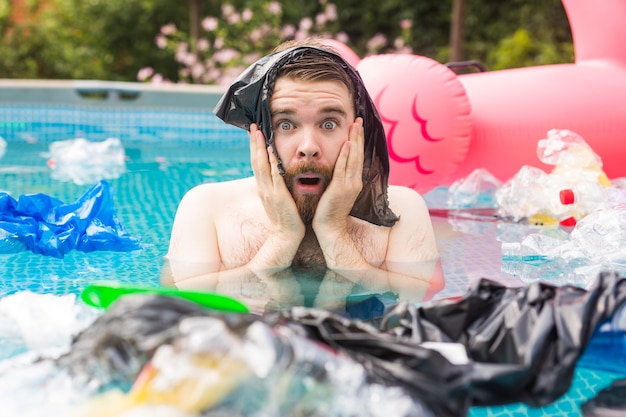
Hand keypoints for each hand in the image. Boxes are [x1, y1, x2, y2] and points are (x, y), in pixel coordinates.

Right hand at [249, 124, 304, 239]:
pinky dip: (271, 162)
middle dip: (254, 143)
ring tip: (258, 132)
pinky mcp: (278, 196)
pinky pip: (274, 176)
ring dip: (259, 148)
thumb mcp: (278, 198)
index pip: (256, 163)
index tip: (254, 133)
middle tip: (252, 126)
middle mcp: (263, 187)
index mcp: (263, 187)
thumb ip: (276, 186)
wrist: (286, 235)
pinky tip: (271, 151)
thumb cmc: (285, 217)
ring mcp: (269, 191)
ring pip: (261, 165)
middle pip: (255, 161)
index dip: (254, 148)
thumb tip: (277, 174)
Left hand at [312, 117, 363, 232]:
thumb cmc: (330, 211)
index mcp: (354, 182)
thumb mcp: (337, 192)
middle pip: (358, 154)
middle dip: (359, 136)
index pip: (357, 157)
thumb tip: (337, 168)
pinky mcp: (340, 189)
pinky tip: (347, 144)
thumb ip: (339, 179)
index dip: (358, 142)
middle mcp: (354, 182)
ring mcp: (349, 185)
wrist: (330, 228)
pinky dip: (346, 156)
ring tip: (356, 125)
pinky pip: (343, 169)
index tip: (358, 128)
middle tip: (359, 120)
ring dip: (355, 140)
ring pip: (353, 159)